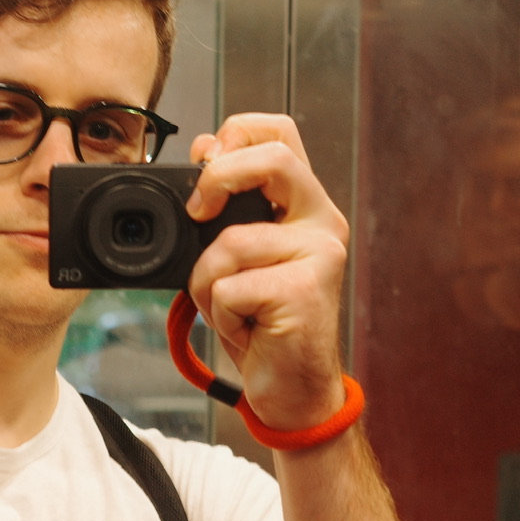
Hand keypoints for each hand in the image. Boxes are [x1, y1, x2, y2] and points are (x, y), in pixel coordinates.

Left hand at [184, 114, 350, 433]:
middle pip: (272, 158)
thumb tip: (203, 154)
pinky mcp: (305, 292)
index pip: (280, 131)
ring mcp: (320, 256)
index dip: (236, 132)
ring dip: (207, 281)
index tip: (205, 164)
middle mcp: (323, 222)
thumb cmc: (264, 321)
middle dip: (217, 178)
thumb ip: (227, 208)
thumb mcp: (238, 256)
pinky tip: (246, 326)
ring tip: (232, 305)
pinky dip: (219, 313)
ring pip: (230, 241)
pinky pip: (228, 287)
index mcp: (306, 205)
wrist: (293, 389)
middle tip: (196, 211)